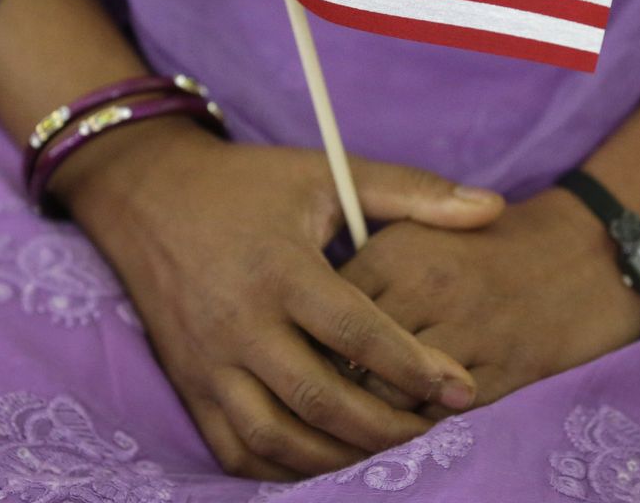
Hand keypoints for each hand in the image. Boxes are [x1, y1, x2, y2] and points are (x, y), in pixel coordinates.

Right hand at [59, 118, 505, 479]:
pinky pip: (236, 449)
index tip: (463, 388)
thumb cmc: (248, 184)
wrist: (148, 195)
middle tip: (435, 428)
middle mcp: (239, 323)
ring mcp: (207, 360)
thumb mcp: (327, 173)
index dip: (416, 368)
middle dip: (386, 425)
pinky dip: (284, 467)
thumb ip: (411, 191)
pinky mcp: (187, 383)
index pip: (358, 334)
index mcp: (280, 269)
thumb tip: (492, 207)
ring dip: (338, 455)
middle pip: (321, 398)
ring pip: (277, 436)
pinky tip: (326, 457)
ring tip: (386, 446)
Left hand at [338, 186, 639, 417]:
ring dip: (372, 416)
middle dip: (331, 387)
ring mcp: (469, 332)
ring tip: (358, 426)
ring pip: (391, 395)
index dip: (310, 342)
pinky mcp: (507, 370)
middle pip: (349, 358)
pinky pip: (443, 417)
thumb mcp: (423, 229)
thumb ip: (366, 271)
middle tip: (321, 406)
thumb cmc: (491, 242)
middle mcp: (426, 290)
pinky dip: (419, 429)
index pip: (327, 311)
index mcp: (397, 251)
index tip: (302, 360)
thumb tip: (309, 317)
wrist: (589, 246)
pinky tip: (408, 430)